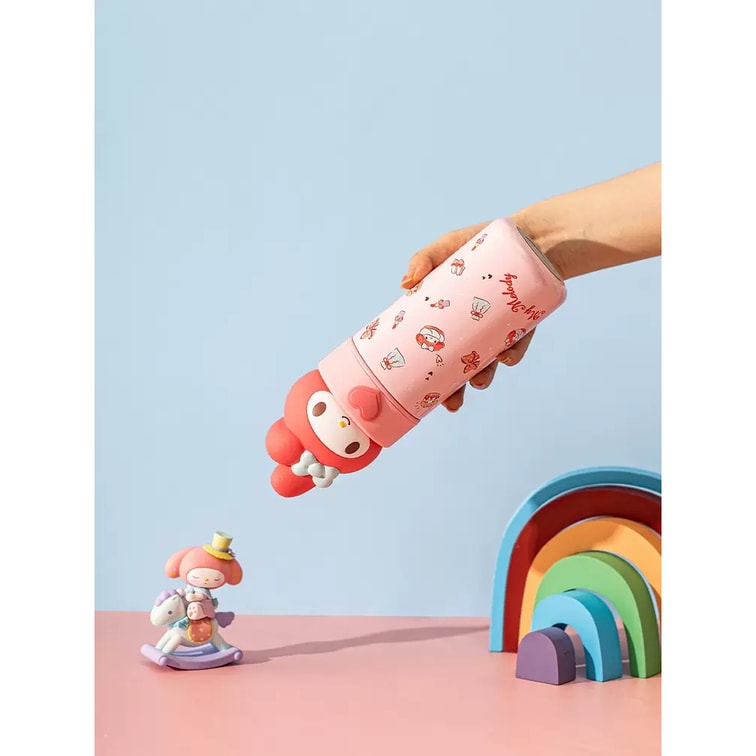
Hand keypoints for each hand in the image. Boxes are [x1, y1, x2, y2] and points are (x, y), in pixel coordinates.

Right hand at [400, 222, 536, 411]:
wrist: (528, 236)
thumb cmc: (480, 243)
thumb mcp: (448, 246)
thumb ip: (424, 259)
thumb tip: (404, 283)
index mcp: (449, 318)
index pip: (435, 351)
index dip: (428, 373)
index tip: (422, 391)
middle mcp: (473, 330)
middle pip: (461, 368)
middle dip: (456, 390)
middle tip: (451, 403)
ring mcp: (499, 330)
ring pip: (490, 363)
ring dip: (484, 377)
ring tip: (479, 381)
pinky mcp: (525, 325)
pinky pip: (518, 345)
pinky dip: (513, 354)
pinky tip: (507, 357)